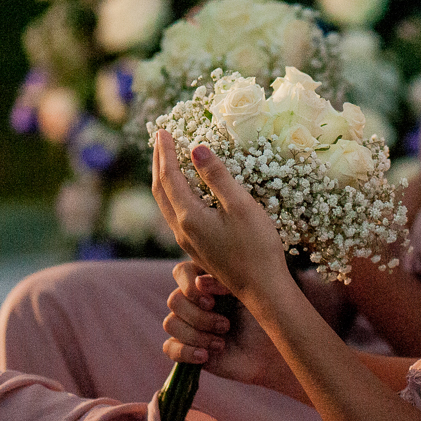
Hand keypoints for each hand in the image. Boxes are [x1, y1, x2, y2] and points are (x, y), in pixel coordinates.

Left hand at [151, 130, 288, 298]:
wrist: (262, 290)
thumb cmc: (257, 247)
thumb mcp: (241, 206)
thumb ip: (217, 177)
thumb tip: (197, 149)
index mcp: (189, 217)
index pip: (169, 177)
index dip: (166, 152)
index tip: (164, 131)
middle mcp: (181, 230)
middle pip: (159, 190)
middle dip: (158, 163)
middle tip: (160, 139)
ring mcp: (187, 242)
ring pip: (166, 204)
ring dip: (163, 179)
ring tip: (166, 160)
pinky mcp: (196, 249)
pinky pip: (175, 215)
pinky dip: (173, 194)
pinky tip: (183, 191)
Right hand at [163, 261, 303, 397]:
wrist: (272, 354)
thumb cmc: (266, 319)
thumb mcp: (251, 295)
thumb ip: (226, 282)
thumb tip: (200, 283)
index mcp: (208, 282)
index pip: (182, 272)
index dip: (189, 285)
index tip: (214, 300)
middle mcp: (195, 301)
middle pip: (174, 301)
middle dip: (200, 317)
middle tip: (226, 325)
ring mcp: (189, 325)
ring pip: (170, 323)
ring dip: (196, 335)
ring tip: (221, 343)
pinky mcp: (187, 348)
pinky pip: (169, 347)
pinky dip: (186, 352)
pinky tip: (205, 356)